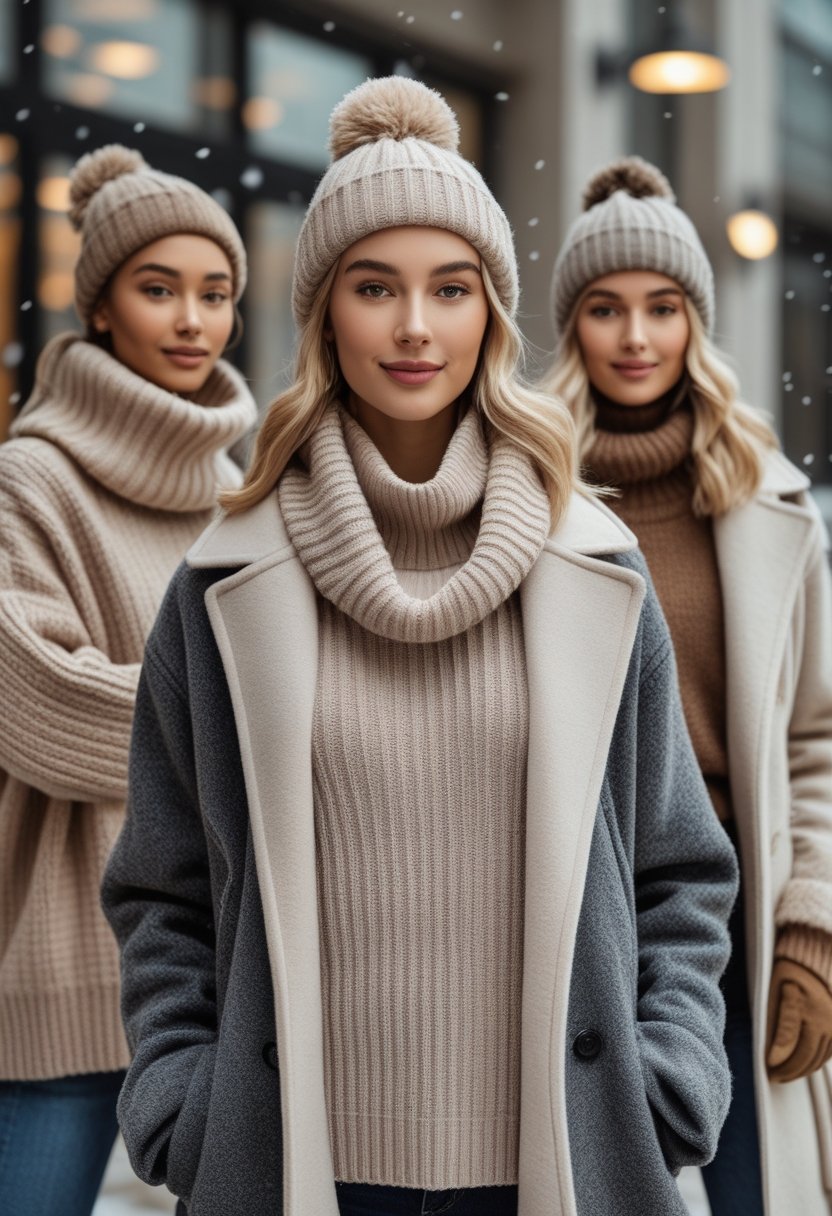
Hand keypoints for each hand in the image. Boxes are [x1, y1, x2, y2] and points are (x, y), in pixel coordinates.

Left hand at [766, 957, 831, 1081]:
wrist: (813, 960)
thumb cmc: (788, 972)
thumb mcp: (775, 989)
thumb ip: (776, 1021)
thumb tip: (773, 1054)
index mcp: (805, 1008)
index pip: (789, 1043)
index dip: (778, 1059)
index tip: (766, 1067)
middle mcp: (824, 1019)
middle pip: (805, 1055)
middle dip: (788, 1070)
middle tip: (773, 1076)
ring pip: (818, 1057)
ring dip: (801, 1070)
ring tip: (784, 1075)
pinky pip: (827, 1053)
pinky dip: (814, 1063)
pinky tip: (803, 1066)